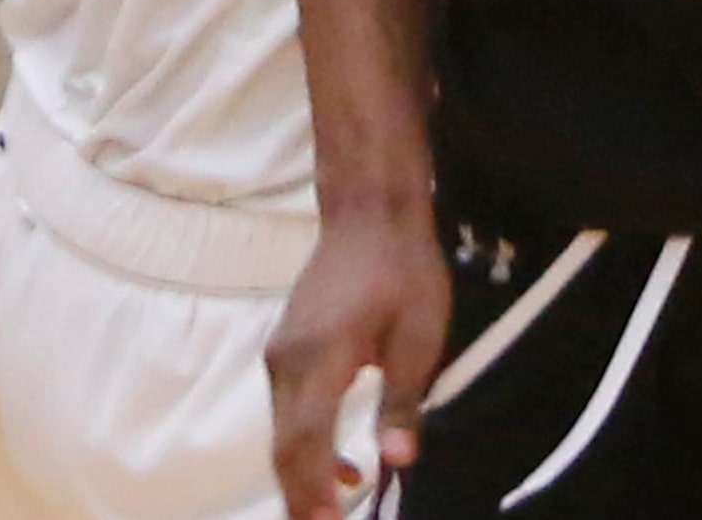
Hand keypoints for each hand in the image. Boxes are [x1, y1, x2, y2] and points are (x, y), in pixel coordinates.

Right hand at [267, 212, 451, 519]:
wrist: (369, 211)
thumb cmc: (402, 267)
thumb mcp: (419, 333)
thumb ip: (404, 398)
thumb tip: (398, 459)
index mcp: (322, 356)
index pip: (305, 441)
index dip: (314, 491)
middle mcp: (288, 360)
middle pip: (284, 446)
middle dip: (301, 498)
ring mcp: (281, 353)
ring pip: (282, 432)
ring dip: (304, 476)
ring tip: (339, 512)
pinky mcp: (286, 347)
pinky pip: (288, 410)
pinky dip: (305, 445)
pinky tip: (343, 465)